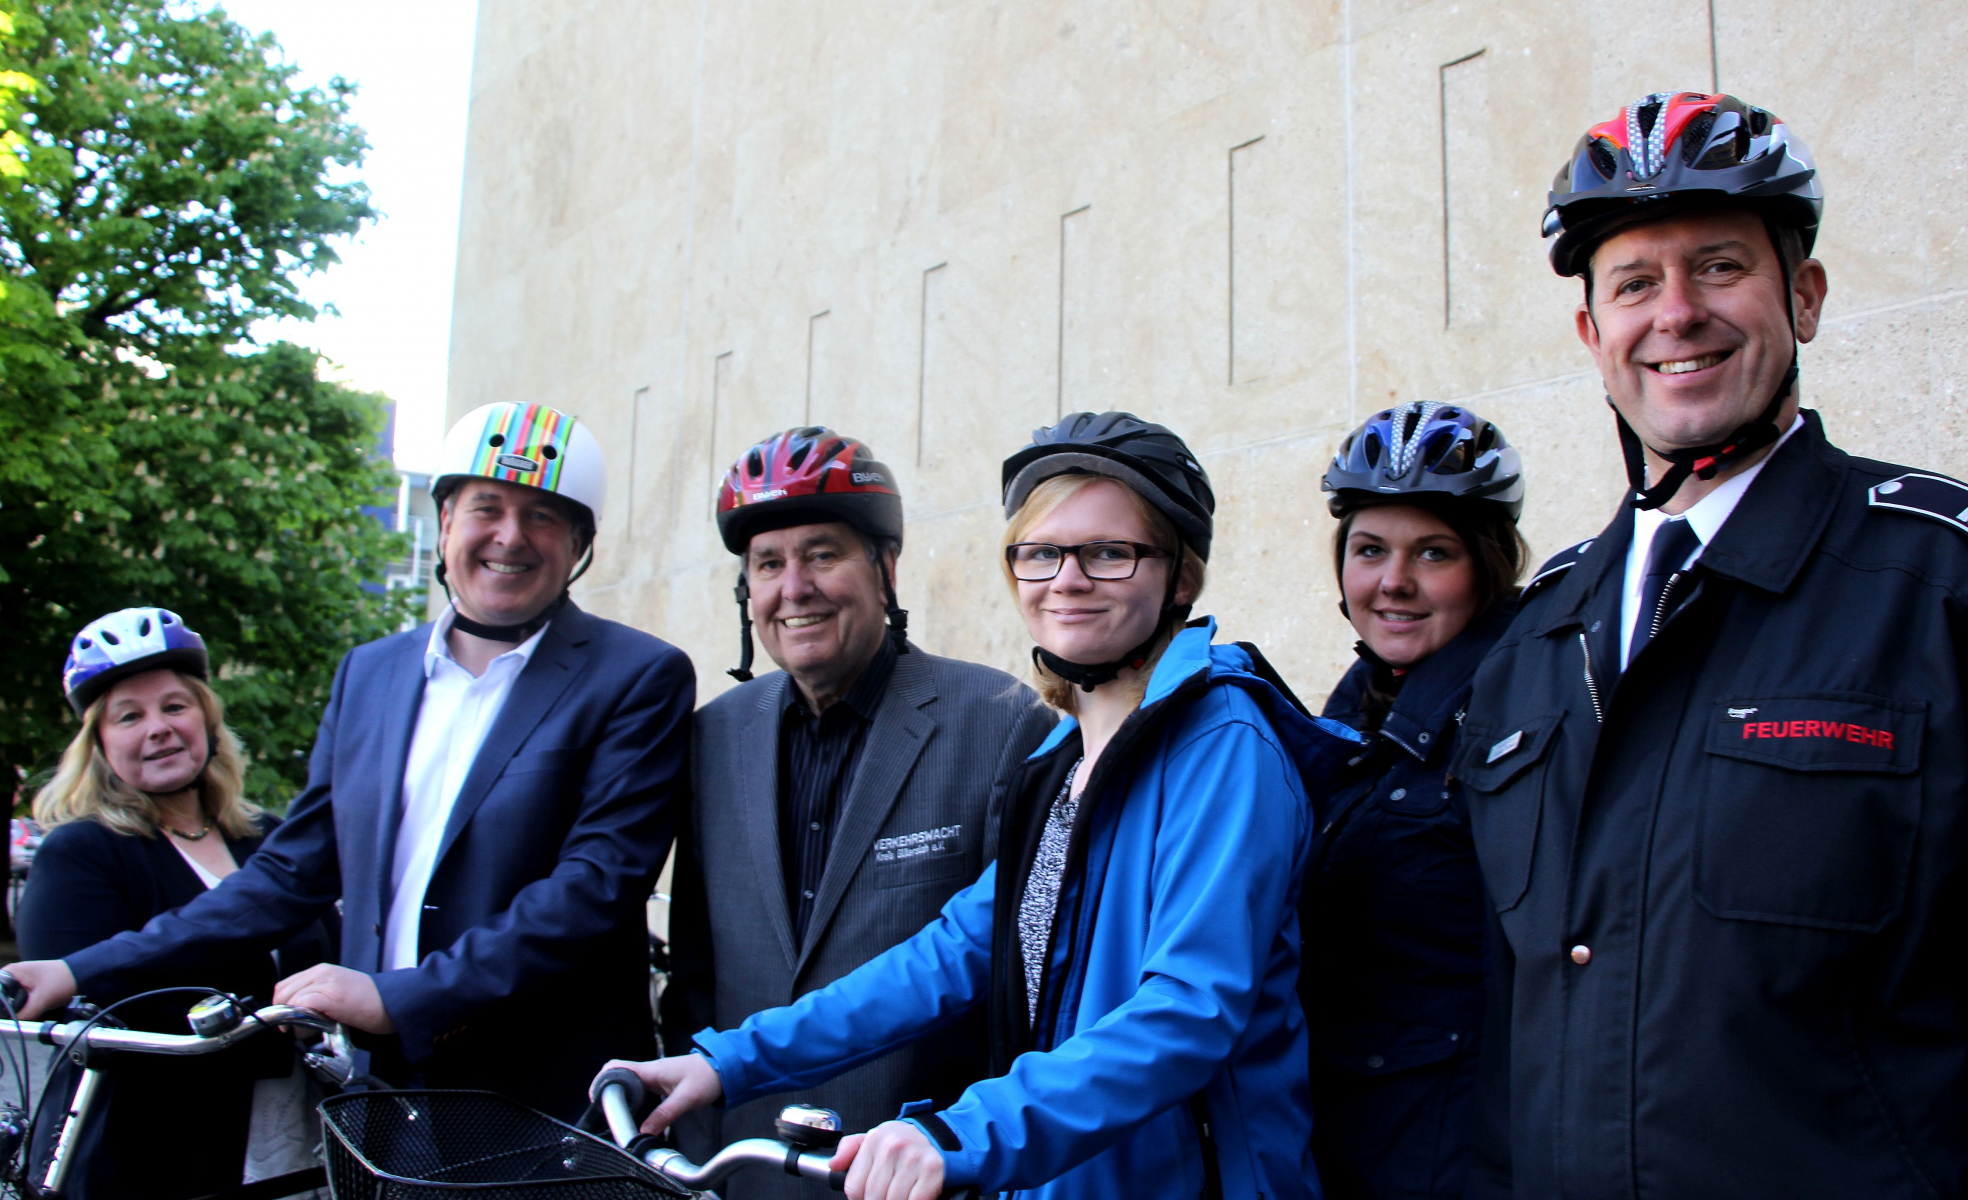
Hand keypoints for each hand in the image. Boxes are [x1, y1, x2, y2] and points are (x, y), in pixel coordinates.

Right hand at [2, 960, 76, 1019]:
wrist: (81, 975)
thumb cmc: (63, 980)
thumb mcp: (42, 1000)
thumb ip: (25, 1014)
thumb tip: (13, 1026)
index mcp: (10, 972)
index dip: (0, 1006)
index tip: (6, 1015)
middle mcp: (12, 974)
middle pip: (1, 997)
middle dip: (7, 1008)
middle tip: (19, 1014)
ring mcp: (19, 980)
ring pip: (9, 1000)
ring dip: (14, 1008)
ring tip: (28, 1011)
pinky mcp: (26, 986)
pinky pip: (17, 999)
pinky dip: (21, 1006)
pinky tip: (28, 1010)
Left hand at [272, 964, 393, 1033]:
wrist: (395, 1004)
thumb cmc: (371, 1004)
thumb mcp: (339, 994)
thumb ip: (318, 997)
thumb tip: (296, 1017)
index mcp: (322, 971)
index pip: (285, 986)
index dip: (282, 1006)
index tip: (289, 1022)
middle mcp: (322, 972)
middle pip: (283, 992)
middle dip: (283, 1014)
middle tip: (294, 1029)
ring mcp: (326, 983)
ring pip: (289, 999)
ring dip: (292, 1019)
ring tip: (306, 1031)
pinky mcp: (331, 996)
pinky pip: (300, 1006)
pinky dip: (300, 1021)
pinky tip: (312, 1030)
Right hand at [599, 1053, 722, 1135]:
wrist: (725, 1068)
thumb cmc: (707, 1077)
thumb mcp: (686, 1099)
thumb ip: (665, 1115)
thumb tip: (644, 1132)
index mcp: (651, 1070)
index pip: (616, 1067)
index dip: (601, 1080)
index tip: (596, 1099)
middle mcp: (649, 1071)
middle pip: (618, 1076)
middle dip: (606, 1090)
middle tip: (603, 1111)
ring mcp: (654, 1076)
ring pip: (628, 1083)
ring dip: (619, 1095)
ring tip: (615, 1115)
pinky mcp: (660, 1083)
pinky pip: (639, 1088)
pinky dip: (631, 1098)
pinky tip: (633, 1112)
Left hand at [833, 1121, 945, 1199]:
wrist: (938, 1136)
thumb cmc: (902, 1143)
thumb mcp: (875, 1139)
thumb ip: (850, 1149)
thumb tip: (835, 1165)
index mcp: (874, 1140)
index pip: (854, 1187)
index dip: (859, 1199)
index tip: (867, 1198)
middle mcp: (892, 1146)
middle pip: (873, 1196)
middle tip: (883, 1198)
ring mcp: (913, 1157)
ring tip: (897, 1197)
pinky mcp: (932, 1169)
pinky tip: (910, 1198)